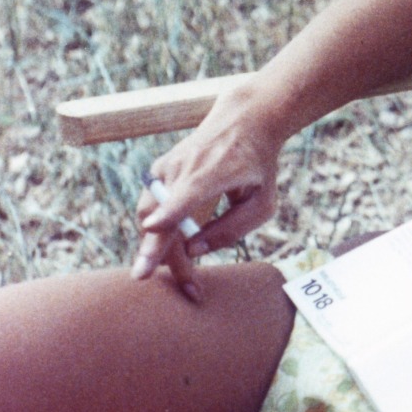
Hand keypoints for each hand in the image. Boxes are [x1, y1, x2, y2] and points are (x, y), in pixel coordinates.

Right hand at [130, 90, 283, 299]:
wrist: (244, 122)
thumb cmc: (258, 167)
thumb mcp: (263, 202)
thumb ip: (233, 228)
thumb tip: (193, 250)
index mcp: (214, 171)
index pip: (187, 193)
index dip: (170, 213)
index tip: (153, 227)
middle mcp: (182, 168)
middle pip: (159, 218)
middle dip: (163, 256)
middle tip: (188, 288)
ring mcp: (164, 168)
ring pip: (148, 218)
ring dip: (162, 249)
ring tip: (188, 276)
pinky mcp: (156, 172)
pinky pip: (150, 211)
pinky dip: (159, 233)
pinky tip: (178, 250)